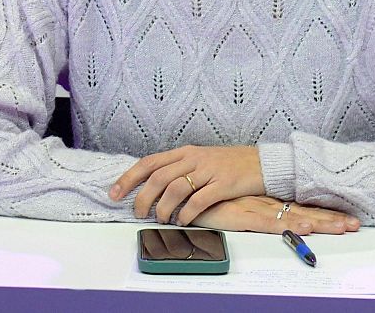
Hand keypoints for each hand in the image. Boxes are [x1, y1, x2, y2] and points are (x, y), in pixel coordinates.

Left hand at [110, 145, 264, 225]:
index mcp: (183, 152)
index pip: (149, 163)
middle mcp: (193, 158)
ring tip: (161, 219)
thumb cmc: (227, 164)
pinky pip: (200, 199)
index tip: (114, 193)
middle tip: (138, 214)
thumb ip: (177, 169)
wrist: (260, 162)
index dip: (128, 178)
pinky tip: (182, 221)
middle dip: (143, 197)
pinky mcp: (224, 184)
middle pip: (159, 177)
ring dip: (164, 207)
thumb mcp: (199, 160)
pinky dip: (187, 212)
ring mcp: (208, 170)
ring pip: (176, 188)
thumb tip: (150, 186)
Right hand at [192, 195, 360, 234]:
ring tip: (341, 227)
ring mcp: (253, 207)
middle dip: (330, 219)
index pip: (299, 206)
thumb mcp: (231, 204)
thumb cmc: (203, 199)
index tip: (346, 218)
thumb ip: (248, 208)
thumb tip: (265, 214)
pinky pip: (268, 222)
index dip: (323, 212)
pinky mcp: (240, 215)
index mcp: (262, 199)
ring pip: (291, 216)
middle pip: (302, 210)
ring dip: (318, 222)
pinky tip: (303, 228)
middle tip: (355, 225)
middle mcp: (262, 201)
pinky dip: (287, 225)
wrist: (180, 191)